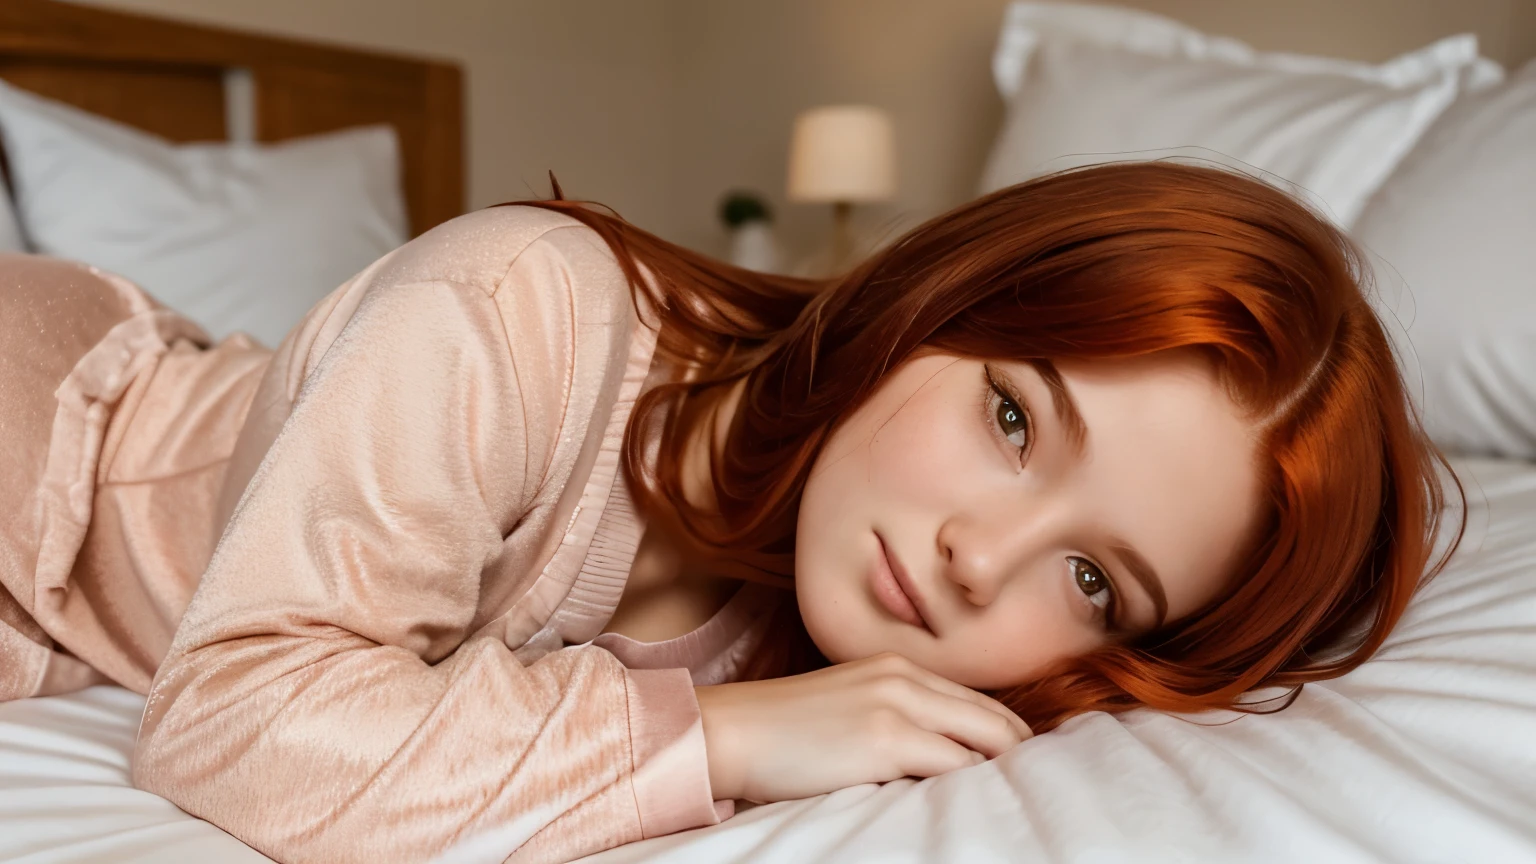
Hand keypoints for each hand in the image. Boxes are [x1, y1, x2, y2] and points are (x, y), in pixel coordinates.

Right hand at [694, 652, 1032, 803]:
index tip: (1020, 763)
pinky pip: (953, 765)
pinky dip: (971, 785)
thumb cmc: (779, 730)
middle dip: (1020, 753)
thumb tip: (934, 753)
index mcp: (894, 666)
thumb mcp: (846, 703)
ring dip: (1001, 772)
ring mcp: (896, 705)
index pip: (973, 700)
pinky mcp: (885, 739)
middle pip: (992, 716)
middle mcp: (902, 677)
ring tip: (1017, 800)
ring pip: (983, 739)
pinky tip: (977, 804)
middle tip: (1038, 786)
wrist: (728, 730)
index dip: (1004, 734)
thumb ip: (892, 714)